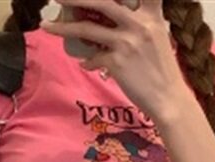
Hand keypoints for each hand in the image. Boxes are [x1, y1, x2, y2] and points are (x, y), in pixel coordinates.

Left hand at [39, 0, 184, 119]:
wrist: (168, 98)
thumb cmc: (162, 69)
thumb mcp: (157, 36)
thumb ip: (140, 21)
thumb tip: (109, 17)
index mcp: (151, 14)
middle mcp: (139, 23)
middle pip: (102, 1)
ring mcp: (127, 42)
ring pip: (88, 29)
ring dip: (64, 27)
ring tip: (47, 26)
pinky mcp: (117, 63)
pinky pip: (93, 57)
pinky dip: (87, 61)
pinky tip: (85, 63)